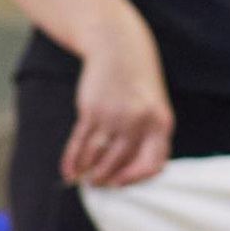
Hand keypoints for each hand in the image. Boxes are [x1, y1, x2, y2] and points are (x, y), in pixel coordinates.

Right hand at [65, 18, 173, 186]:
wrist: (118, 46)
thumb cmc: (138, 83)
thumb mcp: (154, 108)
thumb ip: (149, 138)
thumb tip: (131, 173)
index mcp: (160, 124)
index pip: (152, 164)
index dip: (136, 178)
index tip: (120, 182)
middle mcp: (138, 122)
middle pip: (120, 162)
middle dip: (105, 177)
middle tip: (97, 184)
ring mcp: (113, 116)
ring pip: (97, 154)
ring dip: (87, 170)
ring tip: (81, 179)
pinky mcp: (91, 109)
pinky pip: (80, 141)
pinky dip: (72, 158)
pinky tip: (68, 169)